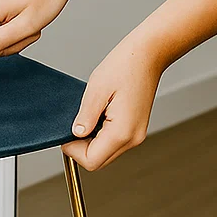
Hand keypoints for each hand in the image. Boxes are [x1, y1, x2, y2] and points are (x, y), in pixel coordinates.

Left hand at [62, 27, 166, 171]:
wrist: (149, 54)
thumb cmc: (127, 65)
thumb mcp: (97, 89)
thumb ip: (85, 116)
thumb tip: (76, 134)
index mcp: (122, 132)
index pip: (92, 161)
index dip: (74, 151)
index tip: (67, 134)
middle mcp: (132, 138)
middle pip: (99, 161)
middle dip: (81, 148)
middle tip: (77, 125)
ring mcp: (136, 135)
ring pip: (105, 153)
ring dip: (91, 142)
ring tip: (90, 117)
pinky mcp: (135, 130)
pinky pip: (113, 143)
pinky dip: (101, 136)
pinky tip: (99, 116)